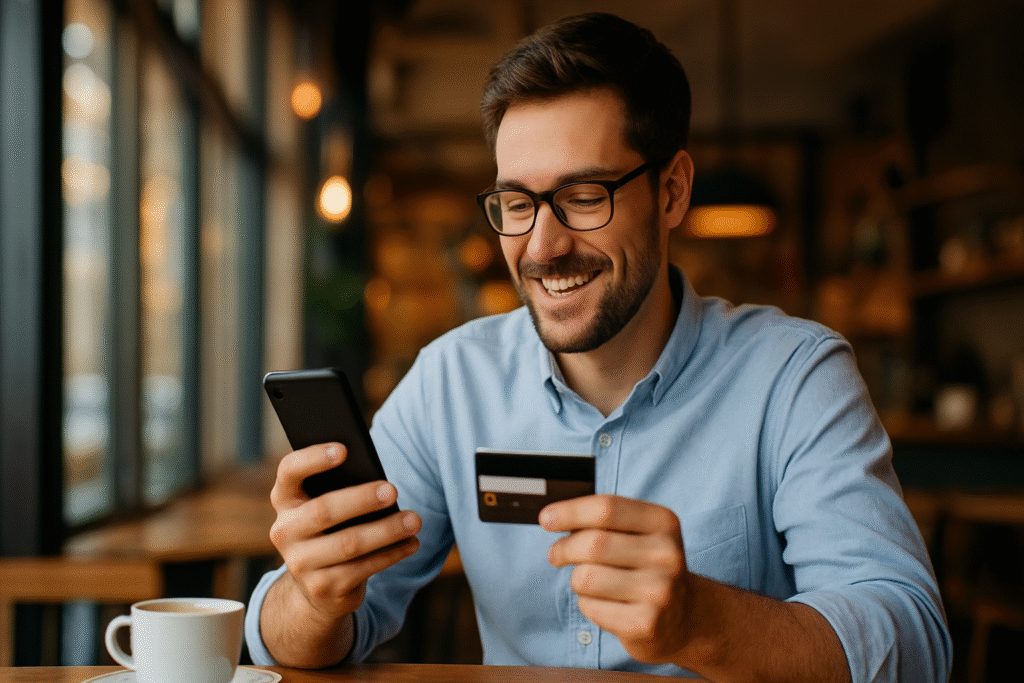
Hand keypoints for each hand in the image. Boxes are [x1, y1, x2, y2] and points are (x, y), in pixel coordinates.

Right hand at [268, 442, 420, 620]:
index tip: (344, 449)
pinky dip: (392, 554)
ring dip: (387, 530)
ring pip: (349, 544)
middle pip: (324, 510)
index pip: (290, 471)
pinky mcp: (322, 588)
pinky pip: (363, 569)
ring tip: (415, 520)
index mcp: (285, 499)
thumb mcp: (326, 505)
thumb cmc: (331, 528)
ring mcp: (301, 563)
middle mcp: (285, 531)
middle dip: (362, 499)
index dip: (313, 458)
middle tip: (393, 490)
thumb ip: (341, 488)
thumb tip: (380, 482)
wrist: (316, 585)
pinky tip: (411, 543)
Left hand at [541, 494, 693, 663]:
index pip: (606, 508)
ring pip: (585, 578)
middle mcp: (666, 554)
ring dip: (577, 580)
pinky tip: (607, 605)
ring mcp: (659, 591)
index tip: (546, 519)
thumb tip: (553, 518)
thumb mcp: (639, 534)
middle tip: (556, 555)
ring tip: (592, 583)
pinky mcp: (646, 624)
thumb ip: (603, 521)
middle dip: (563, 549)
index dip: (570, 512)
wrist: (684, 618)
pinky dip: (588, 605)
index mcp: (663, 522)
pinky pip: (591, 607)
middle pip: (592, 544)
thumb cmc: (647, 567)